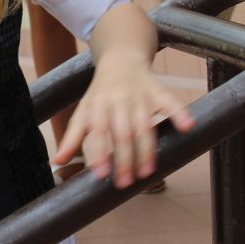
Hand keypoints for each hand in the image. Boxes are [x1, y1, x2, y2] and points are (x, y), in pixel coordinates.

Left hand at [54, 49, 193, 188]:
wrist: (121, 60)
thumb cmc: (100, 93)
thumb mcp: (83, 111)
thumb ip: (72, 137)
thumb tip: (56, 162)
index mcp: (98, 105)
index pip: (98, 131)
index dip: (100, 152)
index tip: (101, 175)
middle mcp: (119, 100)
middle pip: (123, 132)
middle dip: (125, 159)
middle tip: (125, 183)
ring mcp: (140, 95)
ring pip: (145, 124)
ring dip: (147, 149)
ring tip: (147, 173)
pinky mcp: (158, 91)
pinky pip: (170, 102)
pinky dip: (180, 113)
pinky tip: (188, 128)